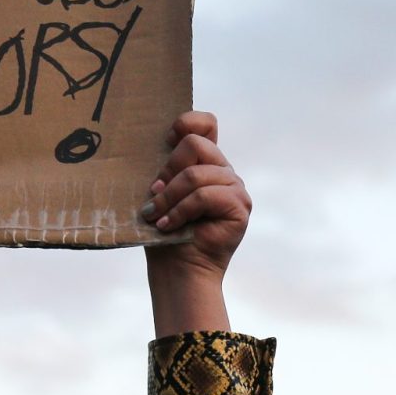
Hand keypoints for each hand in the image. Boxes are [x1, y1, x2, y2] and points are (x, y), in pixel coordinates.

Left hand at [143, 111, 249, 336]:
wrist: (178, 271)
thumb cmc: (164, 233)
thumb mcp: (159, 192)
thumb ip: (165, 166)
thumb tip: (161, 143)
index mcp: (206, 163)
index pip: (206, 124)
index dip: (186, 123)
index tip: (166, 141)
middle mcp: (224, 172)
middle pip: (197, 144)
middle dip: (169, 169)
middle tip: (155, 194)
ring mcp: (236, 189)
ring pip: (197, 174)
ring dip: (170, 197)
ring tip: (156, 216)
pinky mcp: (240, 207)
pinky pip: (205, 195)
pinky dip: (181, 210)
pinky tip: (168, 225)